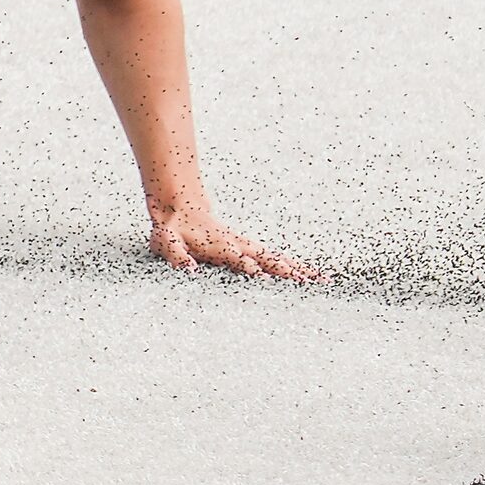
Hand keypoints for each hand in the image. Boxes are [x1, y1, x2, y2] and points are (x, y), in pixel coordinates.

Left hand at [148, 197, 318, 281]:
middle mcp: (237, 244)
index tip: (266, 278)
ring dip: (296, 268)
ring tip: (320, 280)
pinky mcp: (249, 246)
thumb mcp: (165, 240)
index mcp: (218, 245)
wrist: (180, 202)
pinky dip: (292, 265)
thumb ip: (176, 255)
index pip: (237, 258)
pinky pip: (273, 256)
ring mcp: (245, 244)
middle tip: (308, 283)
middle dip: (286, 270)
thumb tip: (189, 270)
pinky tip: (308, 274)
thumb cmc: (172, 226)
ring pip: (274, 257)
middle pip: (265, 257)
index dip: (250, 267)